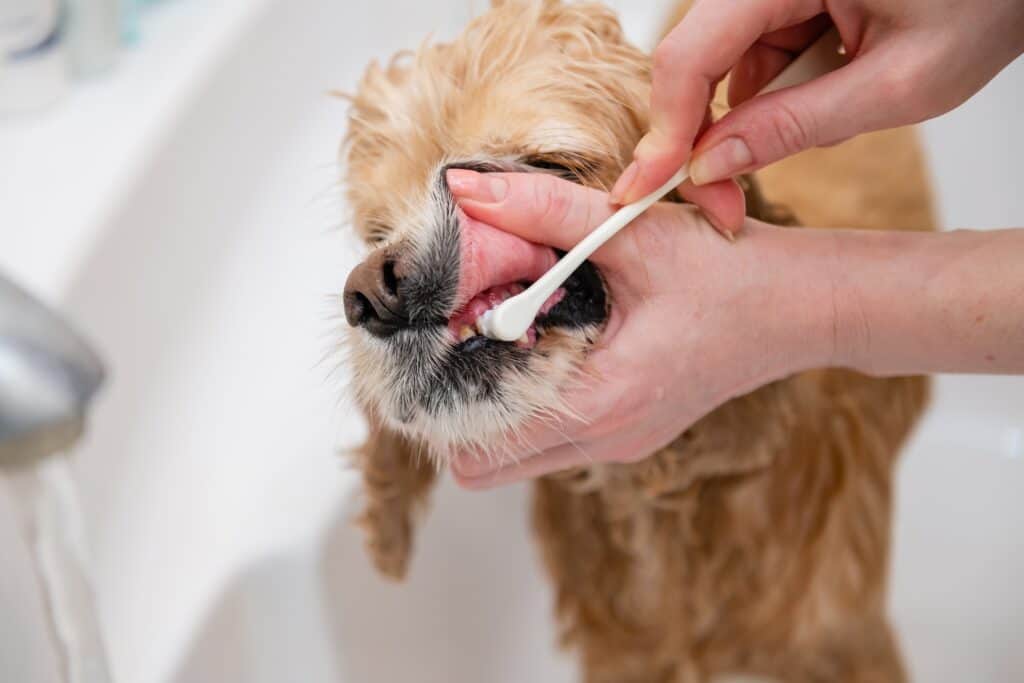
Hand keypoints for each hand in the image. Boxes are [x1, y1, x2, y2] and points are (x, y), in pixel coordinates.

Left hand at [445, 169, 832, 487]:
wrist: (804, 308)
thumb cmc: (729, 272)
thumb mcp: (633, 233)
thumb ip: (543, 209)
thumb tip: (463, 190)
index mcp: (601, 403)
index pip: (476, 444)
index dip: (441, 393)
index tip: (441, 337)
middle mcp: (604, 440)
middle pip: (485, 464)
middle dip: (456, 405)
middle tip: (464, 337)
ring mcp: (619, 443)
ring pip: (516, 454)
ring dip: (495, 401)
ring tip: (509, 333)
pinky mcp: (629, 432)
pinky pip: (555, 436)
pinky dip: (534, 398)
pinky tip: (552, 338)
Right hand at [612, 0, 1023, 207]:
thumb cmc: (988, 3)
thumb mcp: (900, 84)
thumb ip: (797, 126)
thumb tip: (710, 166)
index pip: (691, 55)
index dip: (665, 129)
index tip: (649, 189)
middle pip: (696, 61)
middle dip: (707, 134)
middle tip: (726, 200)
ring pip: (727, 64)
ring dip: (758, 109)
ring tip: (841, 101)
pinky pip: (756, 54)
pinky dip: (780, 88)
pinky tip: (835, 82)